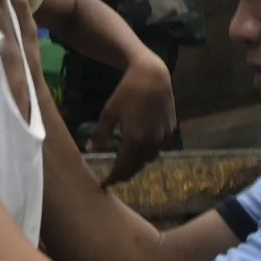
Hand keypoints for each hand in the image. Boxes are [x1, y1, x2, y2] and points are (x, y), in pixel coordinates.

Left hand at [91, 53, 176, 187]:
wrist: (153, 77)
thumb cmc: (126, 92)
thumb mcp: (108, 112)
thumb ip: (100, 134)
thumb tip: (90, 151)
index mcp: (134, 139)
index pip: (123, 167)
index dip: (113, 177)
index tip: (104, 184)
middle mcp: (151, 142)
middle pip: (137, 166)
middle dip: (125, 174)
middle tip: (113, 176)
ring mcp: (163, 137)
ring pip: (149, 159)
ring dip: (137, 164)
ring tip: (125, 163)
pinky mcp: (171, 131)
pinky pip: (158, 148)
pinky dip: (147, 152)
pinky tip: (139, 148)